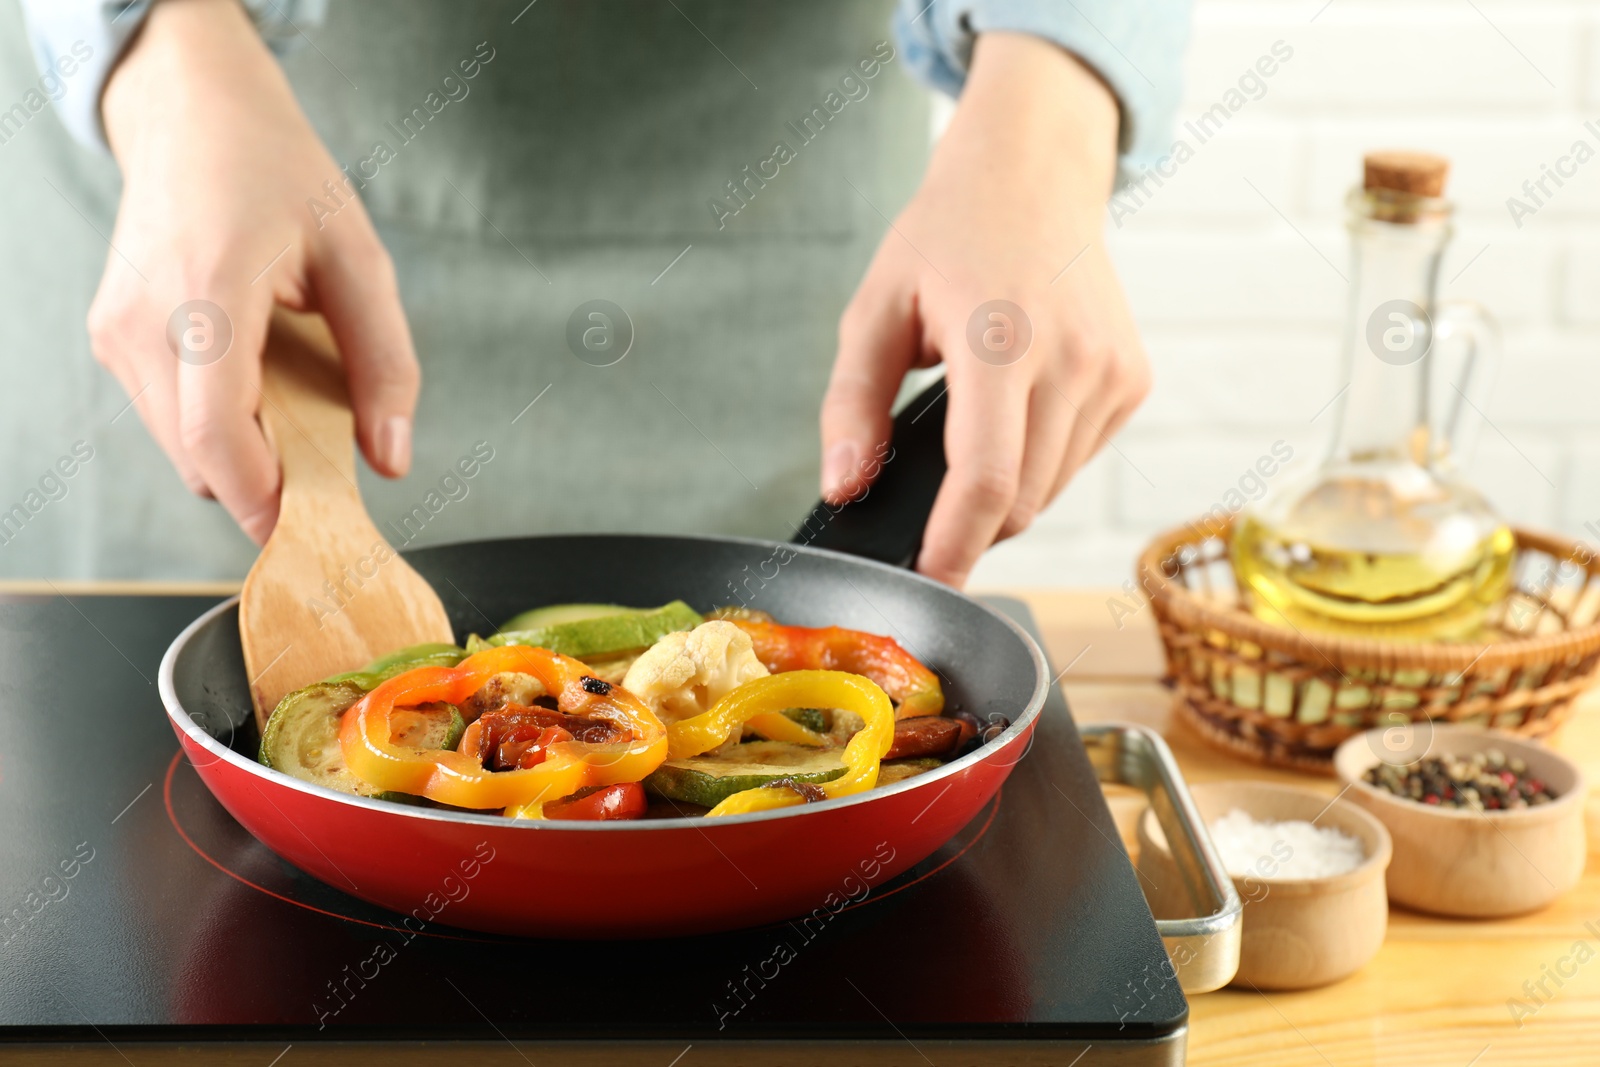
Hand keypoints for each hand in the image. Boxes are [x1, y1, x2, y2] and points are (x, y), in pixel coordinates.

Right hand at [91, 0, 417, 542]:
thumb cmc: (279, 176)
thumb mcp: (359, 258)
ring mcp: (117, 335)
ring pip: (184, 451)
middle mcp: (143, 323)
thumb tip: (392, 459)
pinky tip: (257, 381)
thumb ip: (385, 361)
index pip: (217, 435)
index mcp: (207, 295)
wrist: (191, 118)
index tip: (314, 536)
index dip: (263, 501)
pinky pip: (171, 422)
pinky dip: (221, 427)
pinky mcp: (111, 342)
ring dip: (245, 455)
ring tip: (296, 399)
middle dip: (268, 485)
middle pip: (201, 461)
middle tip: (332, 470)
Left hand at [820, 32, 1148, 587]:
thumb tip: (844, 485)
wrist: (1033, 173)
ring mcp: (1112, 371)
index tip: (928, 582)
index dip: (955, 546)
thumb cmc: (948, 236)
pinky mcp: (1133, 380)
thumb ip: (851, 404)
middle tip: (927, 507)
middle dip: (969, 524)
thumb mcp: (875, 309)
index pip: (987, 480)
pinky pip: (1077, 460)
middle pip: (1020, 501)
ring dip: (1005, 494)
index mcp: (1001, 341)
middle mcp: (1071, 360)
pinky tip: (1015, 410)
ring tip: (972, 436)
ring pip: (1051, 490)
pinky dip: (1040, 462)